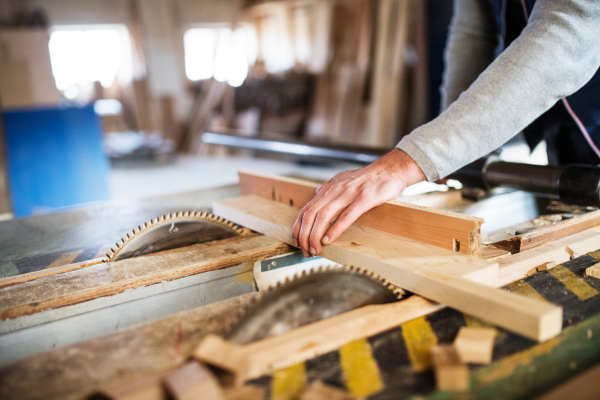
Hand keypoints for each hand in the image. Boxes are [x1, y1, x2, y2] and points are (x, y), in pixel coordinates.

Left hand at [291, 149, 425, 256]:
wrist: (391, 169)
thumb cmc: (369, 179)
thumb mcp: (344, 180)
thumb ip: (330, 189)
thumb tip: (316, 195)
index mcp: (329, 189)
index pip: (306, 210)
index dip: (298, 229)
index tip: (297, 243)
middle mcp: (335, 190)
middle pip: (310, 215)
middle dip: (304, 236)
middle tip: (305, 251)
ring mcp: (349, 194)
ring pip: (324, 216)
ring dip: (316, 236)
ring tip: (315, 249)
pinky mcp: (365, 198)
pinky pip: (346, 215)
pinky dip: (335, 229)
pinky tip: (329, 240)